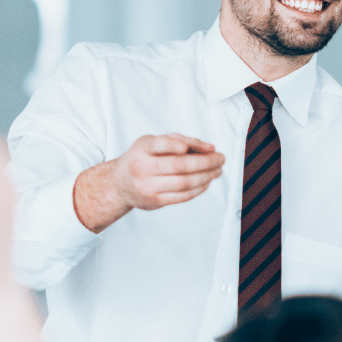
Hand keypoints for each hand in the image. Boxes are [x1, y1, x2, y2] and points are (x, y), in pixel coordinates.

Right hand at [72, 133, 225, 231]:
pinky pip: (182, 196)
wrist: (119, 184)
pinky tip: (207, 182)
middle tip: (221, 158)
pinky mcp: (155, 202)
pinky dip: (199, 189)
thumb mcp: (152, 142)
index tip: (198, 146)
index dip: (177, 145)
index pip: (160, 145)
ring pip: (184, 183)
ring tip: (218, 170)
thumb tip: (209, 148)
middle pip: (179, 166)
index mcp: (142, 149)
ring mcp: (147, 187)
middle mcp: (142, 168)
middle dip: (206, 162)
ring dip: (206, 177)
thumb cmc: (142, 158)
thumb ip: (179, 140)